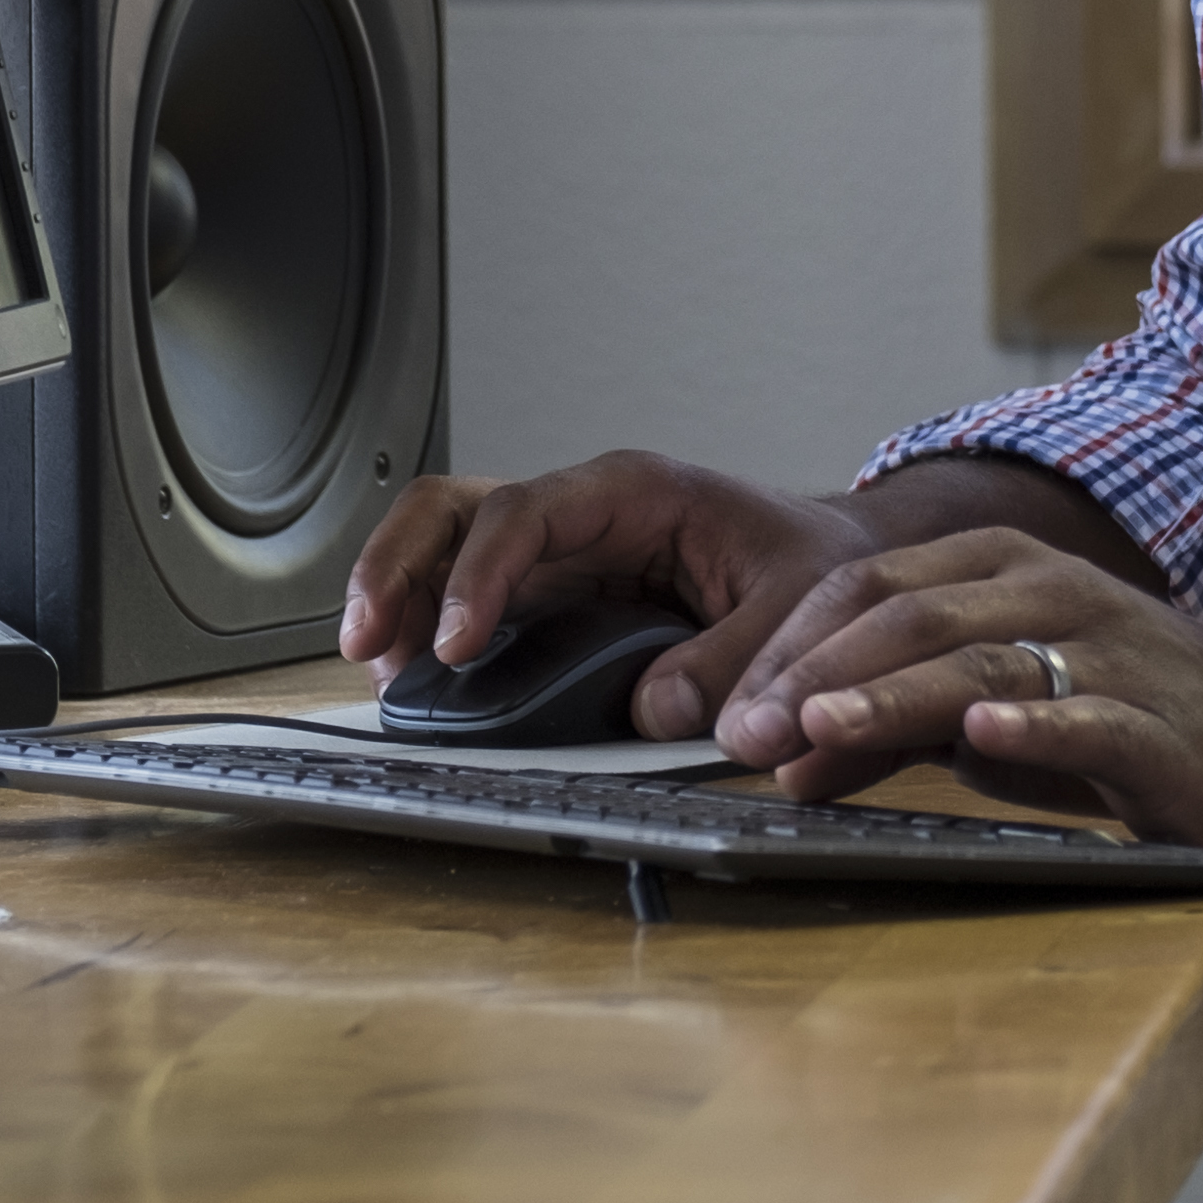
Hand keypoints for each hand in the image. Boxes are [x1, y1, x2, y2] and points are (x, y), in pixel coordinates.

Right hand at [340, 450, 888, 739]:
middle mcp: (579, 514)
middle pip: (453, 508)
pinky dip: (425, 626)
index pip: (525, 513)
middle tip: (370, 639)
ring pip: (444, 542)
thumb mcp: (797, 604)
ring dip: (396, 594)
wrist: (832, 567)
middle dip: (397, 565)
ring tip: (377, 664)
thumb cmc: (810, 564)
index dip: (479, 575)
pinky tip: (411, 673)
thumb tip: (653, 710)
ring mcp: (556, 553)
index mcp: (631, 492)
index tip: (457, 642)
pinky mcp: (551, 596)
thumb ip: (734, 657)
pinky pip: (466, 593)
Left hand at [715, 529, 1202, 855]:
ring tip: (825, 723)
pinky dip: (1032, 729)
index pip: (868, 586)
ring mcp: (1106, 653)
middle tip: (746, 734)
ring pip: (983, 662)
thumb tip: (781, 754)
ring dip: (895, 696)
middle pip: (911, 616)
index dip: (788, 644)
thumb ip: (892, 723)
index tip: (725, 710)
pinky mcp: (1157, 725)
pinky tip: (983, 739)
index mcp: (999, 569)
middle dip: (817, 673)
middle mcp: (1047, 593)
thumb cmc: (1117, 718)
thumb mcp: (989, 716)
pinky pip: (1088, 719)